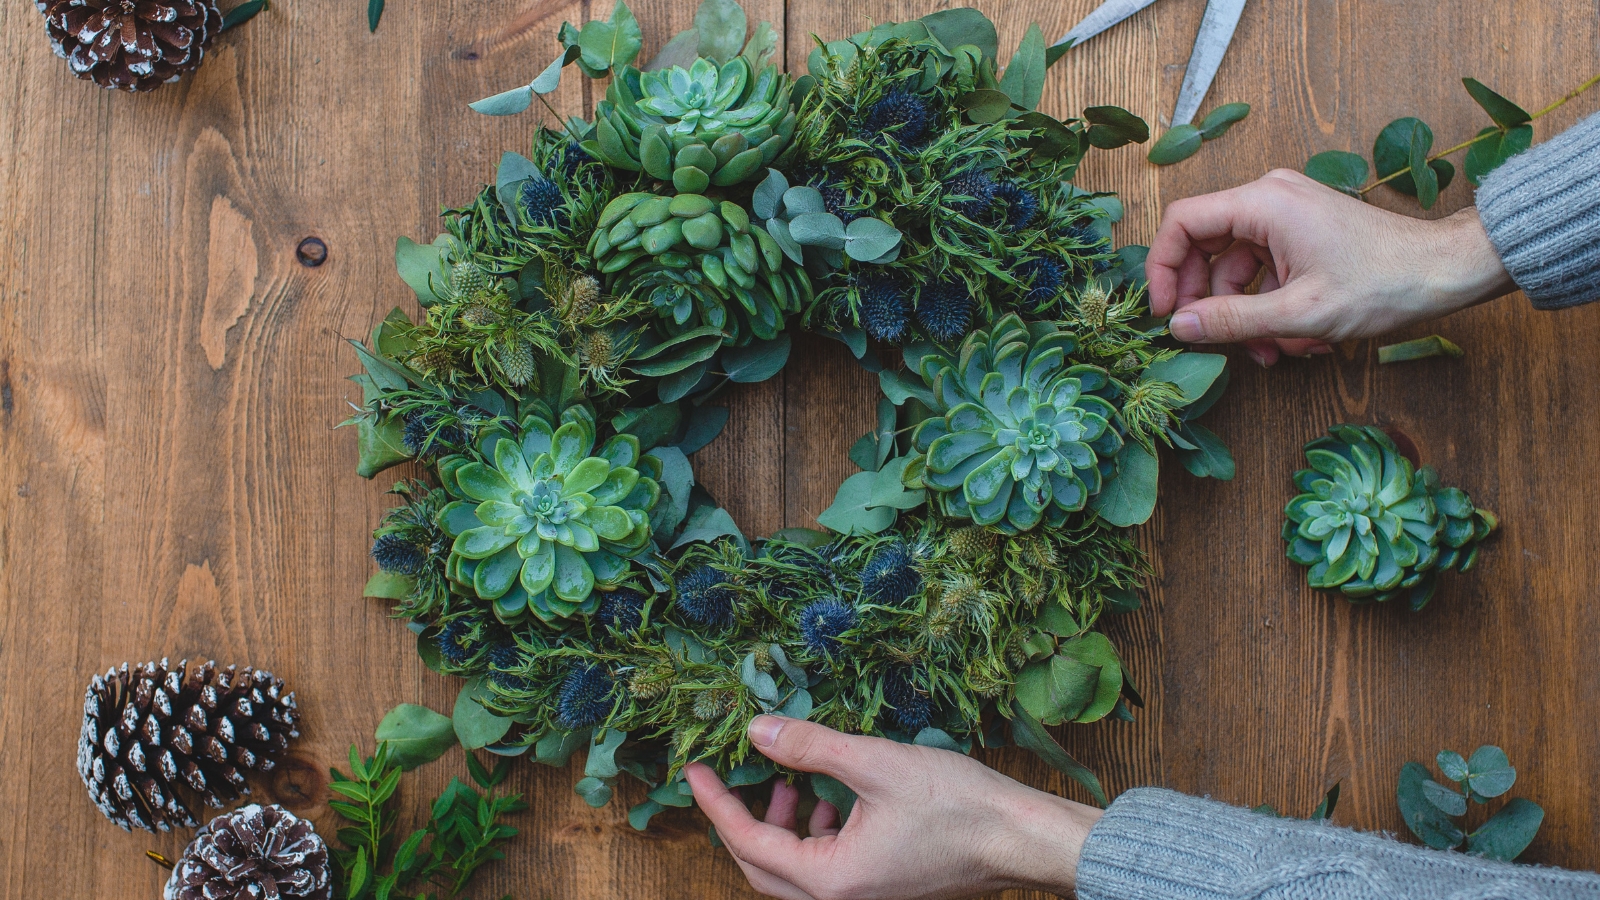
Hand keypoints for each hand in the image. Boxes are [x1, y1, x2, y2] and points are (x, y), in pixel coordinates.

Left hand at [685, 715, 1101, 899]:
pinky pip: (825, 869)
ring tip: (791, 782)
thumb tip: (757, 730)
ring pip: (793, 870)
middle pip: (762, 866)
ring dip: (782, 826)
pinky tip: (831, 799)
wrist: (1021, 838)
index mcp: (831, 880)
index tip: (694, 770)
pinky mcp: (881, 888)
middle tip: (731, 776)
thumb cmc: (959, 805)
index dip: (716, 803)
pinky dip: (814, 835)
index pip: (749, 842)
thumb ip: (811, 747)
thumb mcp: (874, 763)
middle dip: (743, 818)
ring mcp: (862, 898)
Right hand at [1147, 169, 1514, 364]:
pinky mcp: (1301, 233)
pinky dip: (1267, 306)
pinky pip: (1263, 269)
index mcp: (1264, 203)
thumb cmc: (1383, 282)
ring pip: (1234, 266)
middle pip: (1205, 247)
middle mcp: (1270, 199)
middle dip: (1205, 300)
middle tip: (1206, 339)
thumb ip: (1232, 320)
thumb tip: (1179, 326)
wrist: (1445, 270)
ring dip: (1242, 313)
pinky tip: (1290, 339)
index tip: (1164, 311)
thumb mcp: (1299, 312)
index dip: (1162, 267)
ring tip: (1267, 352)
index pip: (1183, 222)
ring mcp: (1286, 215)